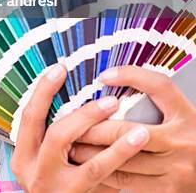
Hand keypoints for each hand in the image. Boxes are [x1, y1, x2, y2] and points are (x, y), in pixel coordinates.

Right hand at [10, 64, 149, 191]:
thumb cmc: (57, 186)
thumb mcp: (44, 163)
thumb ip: (53, 138)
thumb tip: (74, 99)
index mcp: (23, 158)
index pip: (29, 116)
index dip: (43, 90)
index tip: (60, 68)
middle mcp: (33, 171)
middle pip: (54, 131)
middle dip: (82, 112)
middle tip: (108, 98)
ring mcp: (52, 186)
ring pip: (78, 150)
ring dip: (101, 127)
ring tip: (123, 112)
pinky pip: (99, 171)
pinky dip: (118, 153)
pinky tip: (135, 141)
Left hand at [70, 66, 195, 190]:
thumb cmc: (189, 135)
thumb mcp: (178, 109)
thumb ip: (150, 89)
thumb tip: (109, 76)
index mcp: (185, 116)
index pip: (160, 86)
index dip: (130, 76)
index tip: (103, 76)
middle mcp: (181, 142)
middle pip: (127, 131)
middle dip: (94, 130)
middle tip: (72, 125)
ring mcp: (175, 170)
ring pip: (124, 161)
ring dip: (94, 154)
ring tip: (72, 147)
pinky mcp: (168, 191)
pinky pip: (129, 184)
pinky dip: (106, 174)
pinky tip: (91, 168)